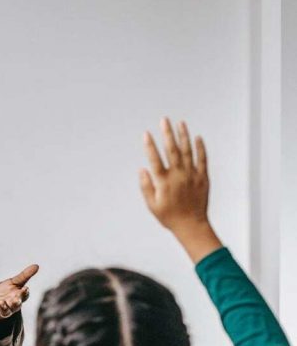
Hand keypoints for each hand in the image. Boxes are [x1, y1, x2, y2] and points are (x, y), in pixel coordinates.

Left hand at [0, 264, 38, 319]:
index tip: (25, 288)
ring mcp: (2, 310)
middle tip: (16, 299)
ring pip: (5, 312)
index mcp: (19, 297)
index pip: (24, 296)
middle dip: (16, 303)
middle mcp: (12, 305)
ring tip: (2, 302)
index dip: (24, 293)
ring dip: (4, 308)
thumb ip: (25, 275)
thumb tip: (37, 266)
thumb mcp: (14, 281)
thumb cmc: (7, 291)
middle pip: (16, 306)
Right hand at [140, 119, 221, 262]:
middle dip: (167, 134)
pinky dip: (200, 147)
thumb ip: (146, 187)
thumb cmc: (170, 217)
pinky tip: (197, 137)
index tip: (146, 134)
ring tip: (180, 123)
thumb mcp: (152, 205)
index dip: (150, 146)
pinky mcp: (202, 177)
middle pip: (172, 150)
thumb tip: (142, 170)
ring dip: (183, 136)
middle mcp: (178, 176)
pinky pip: (202, 159)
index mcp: (164, 182)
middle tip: (164, 120)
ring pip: (188, 151)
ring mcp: (192, 175)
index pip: (155, 160)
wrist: (192, 225)